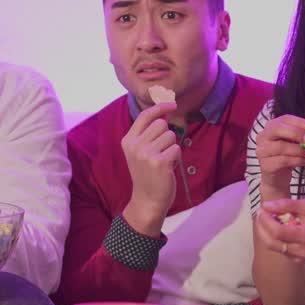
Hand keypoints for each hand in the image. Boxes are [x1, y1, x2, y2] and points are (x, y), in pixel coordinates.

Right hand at [121, 101, 179, 236]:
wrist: (147, 199)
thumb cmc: (147, 173)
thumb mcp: (140, 151)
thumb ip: (148, 133)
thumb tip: (165, 112)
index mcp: (128, 140)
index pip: (145, 115)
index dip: (160, 107)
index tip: (172, 104)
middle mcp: (135, 145)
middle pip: (161, 124)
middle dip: (167, 136)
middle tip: (161, 152)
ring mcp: (146, 154)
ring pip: (171, 136)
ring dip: (172, 147)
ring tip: (164, 161)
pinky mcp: (160, 162)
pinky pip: (177, 148)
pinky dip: (176, 157)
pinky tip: (168, 168)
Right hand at [253, 114, 304, 199]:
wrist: (277, 178)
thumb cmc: (287, 156)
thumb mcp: (299, 145)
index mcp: (271, 127)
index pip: (285, 119)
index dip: (300, 122)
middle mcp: (263, 137)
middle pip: (278, 129)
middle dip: (297, 133)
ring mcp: (262, 151)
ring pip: (281, 147)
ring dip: (299, 150)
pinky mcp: (265, 165)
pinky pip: (283, 161)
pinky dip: (297, 161)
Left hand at [256, 198, 304, 260]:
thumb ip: (286, 205)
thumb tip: (266, 206)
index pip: (278, 232)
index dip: (266, 221)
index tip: (262, 209)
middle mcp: (301, 250)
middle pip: (271, 242)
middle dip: (261, 227)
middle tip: (260, 213)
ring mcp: (298, 257)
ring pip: (272, 247)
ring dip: (264, 232)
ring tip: (266, 218)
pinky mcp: (296, 260)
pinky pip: (278, 249)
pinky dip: (271, 238)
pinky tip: (274, 227)